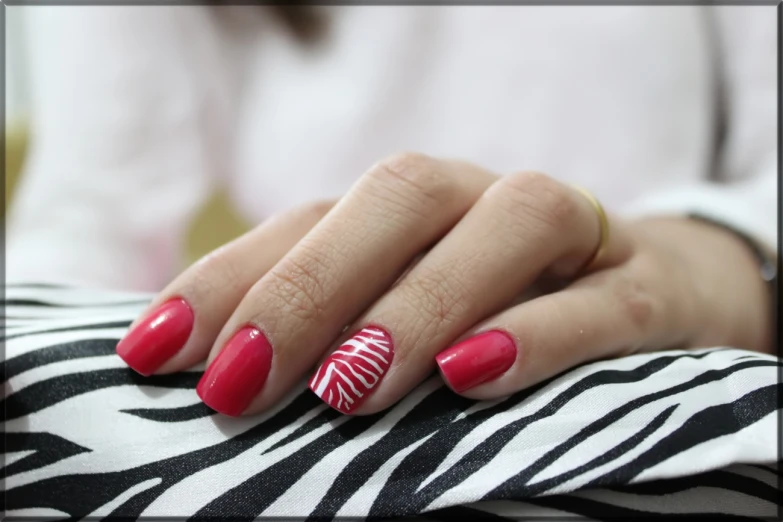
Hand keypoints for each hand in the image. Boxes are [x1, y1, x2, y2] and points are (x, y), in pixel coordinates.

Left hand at [116, 153, 772, 415]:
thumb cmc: (513, 314)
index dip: (230, 277)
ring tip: (348, 389)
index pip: (313, 219)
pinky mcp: (649, 288)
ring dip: (417, 302)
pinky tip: (472, 379)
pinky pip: (599, 300)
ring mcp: (577, 236)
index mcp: (420, 210)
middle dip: (309, 286)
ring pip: (504, 226)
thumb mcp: (414, 316)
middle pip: (398, 199)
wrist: (663, 291)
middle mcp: (487, 201)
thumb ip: (335, 327)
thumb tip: (218, 371)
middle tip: (241, 382)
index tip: (153, 350)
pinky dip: (535, 333)